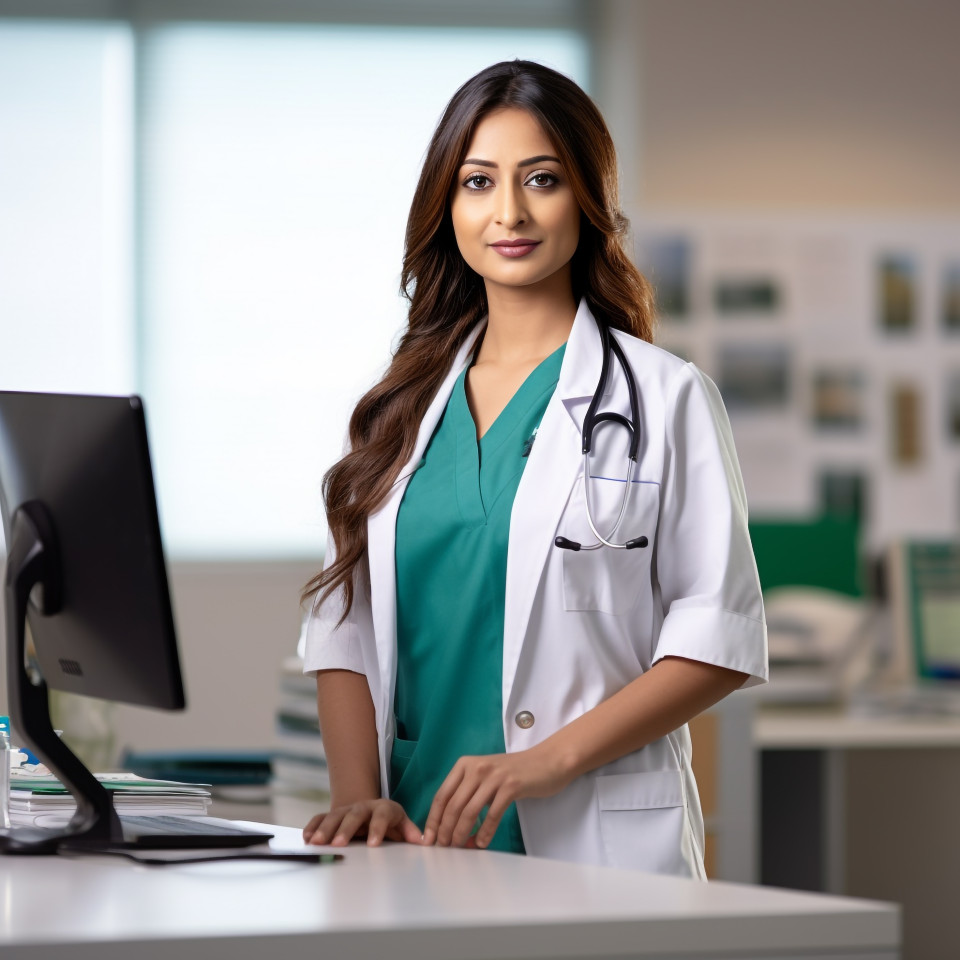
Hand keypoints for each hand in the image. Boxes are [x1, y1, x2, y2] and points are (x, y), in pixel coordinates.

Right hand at [302, 799, 422, 846]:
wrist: (372, 810)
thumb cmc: (390, 823)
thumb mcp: (402, 825)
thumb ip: (411, 832)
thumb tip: (424, 841)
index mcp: (384, 808)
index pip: (382, 816)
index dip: (378, 829)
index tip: (374, 844)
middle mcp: (363, 807)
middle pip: (355, 815)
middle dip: (346, 829)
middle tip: (338, 844)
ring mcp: (347, 810)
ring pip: (334, 816)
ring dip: (325, 829)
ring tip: (316, 843)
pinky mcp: (333, 815)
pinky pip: (320, 818)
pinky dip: (313, 826)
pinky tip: (307, 838)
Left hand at [423, 746, 569, 848]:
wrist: (547, 761)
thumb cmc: (513, 773)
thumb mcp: (485, 777)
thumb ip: (468, 794)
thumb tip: (450, 826)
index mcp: (465, 764)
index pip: (441, 796)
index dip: (433, 820)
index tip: (429, 840)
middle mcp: (476, 767)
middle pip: (453, 806)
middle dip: (446, 831)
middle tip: (445, 848)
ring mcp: (494, 776)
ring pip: (469, 811)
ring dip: (462, 834)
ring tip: (462, 848)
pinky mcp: (511, 786)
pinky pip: (493, 815)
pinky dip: (485, 832)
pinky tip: (482, 843)